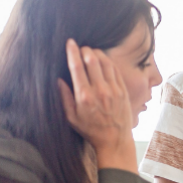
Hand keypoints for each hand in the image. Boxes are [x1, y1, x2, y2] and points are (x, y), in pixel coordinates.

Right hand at [57, 39, 135, 170]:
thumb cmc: (90, 130)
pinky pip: (115, 70)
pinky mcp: (123, 90)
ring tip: (91, 51)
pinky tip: (103, 60)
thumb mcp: (71, 117)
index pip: (77, 67)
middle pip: (92, 60)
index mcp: (84, 96)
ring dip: (97, 53)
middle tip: (81, 47)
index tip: (70, 42)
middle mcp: (100, 90)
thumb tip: (59, 79)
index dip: (72, 52)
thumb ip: (64, 97)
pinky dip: (108, 61)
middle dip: (85, 50)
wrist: (114, 140)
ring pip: (105, 62)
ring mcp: (114, 89)